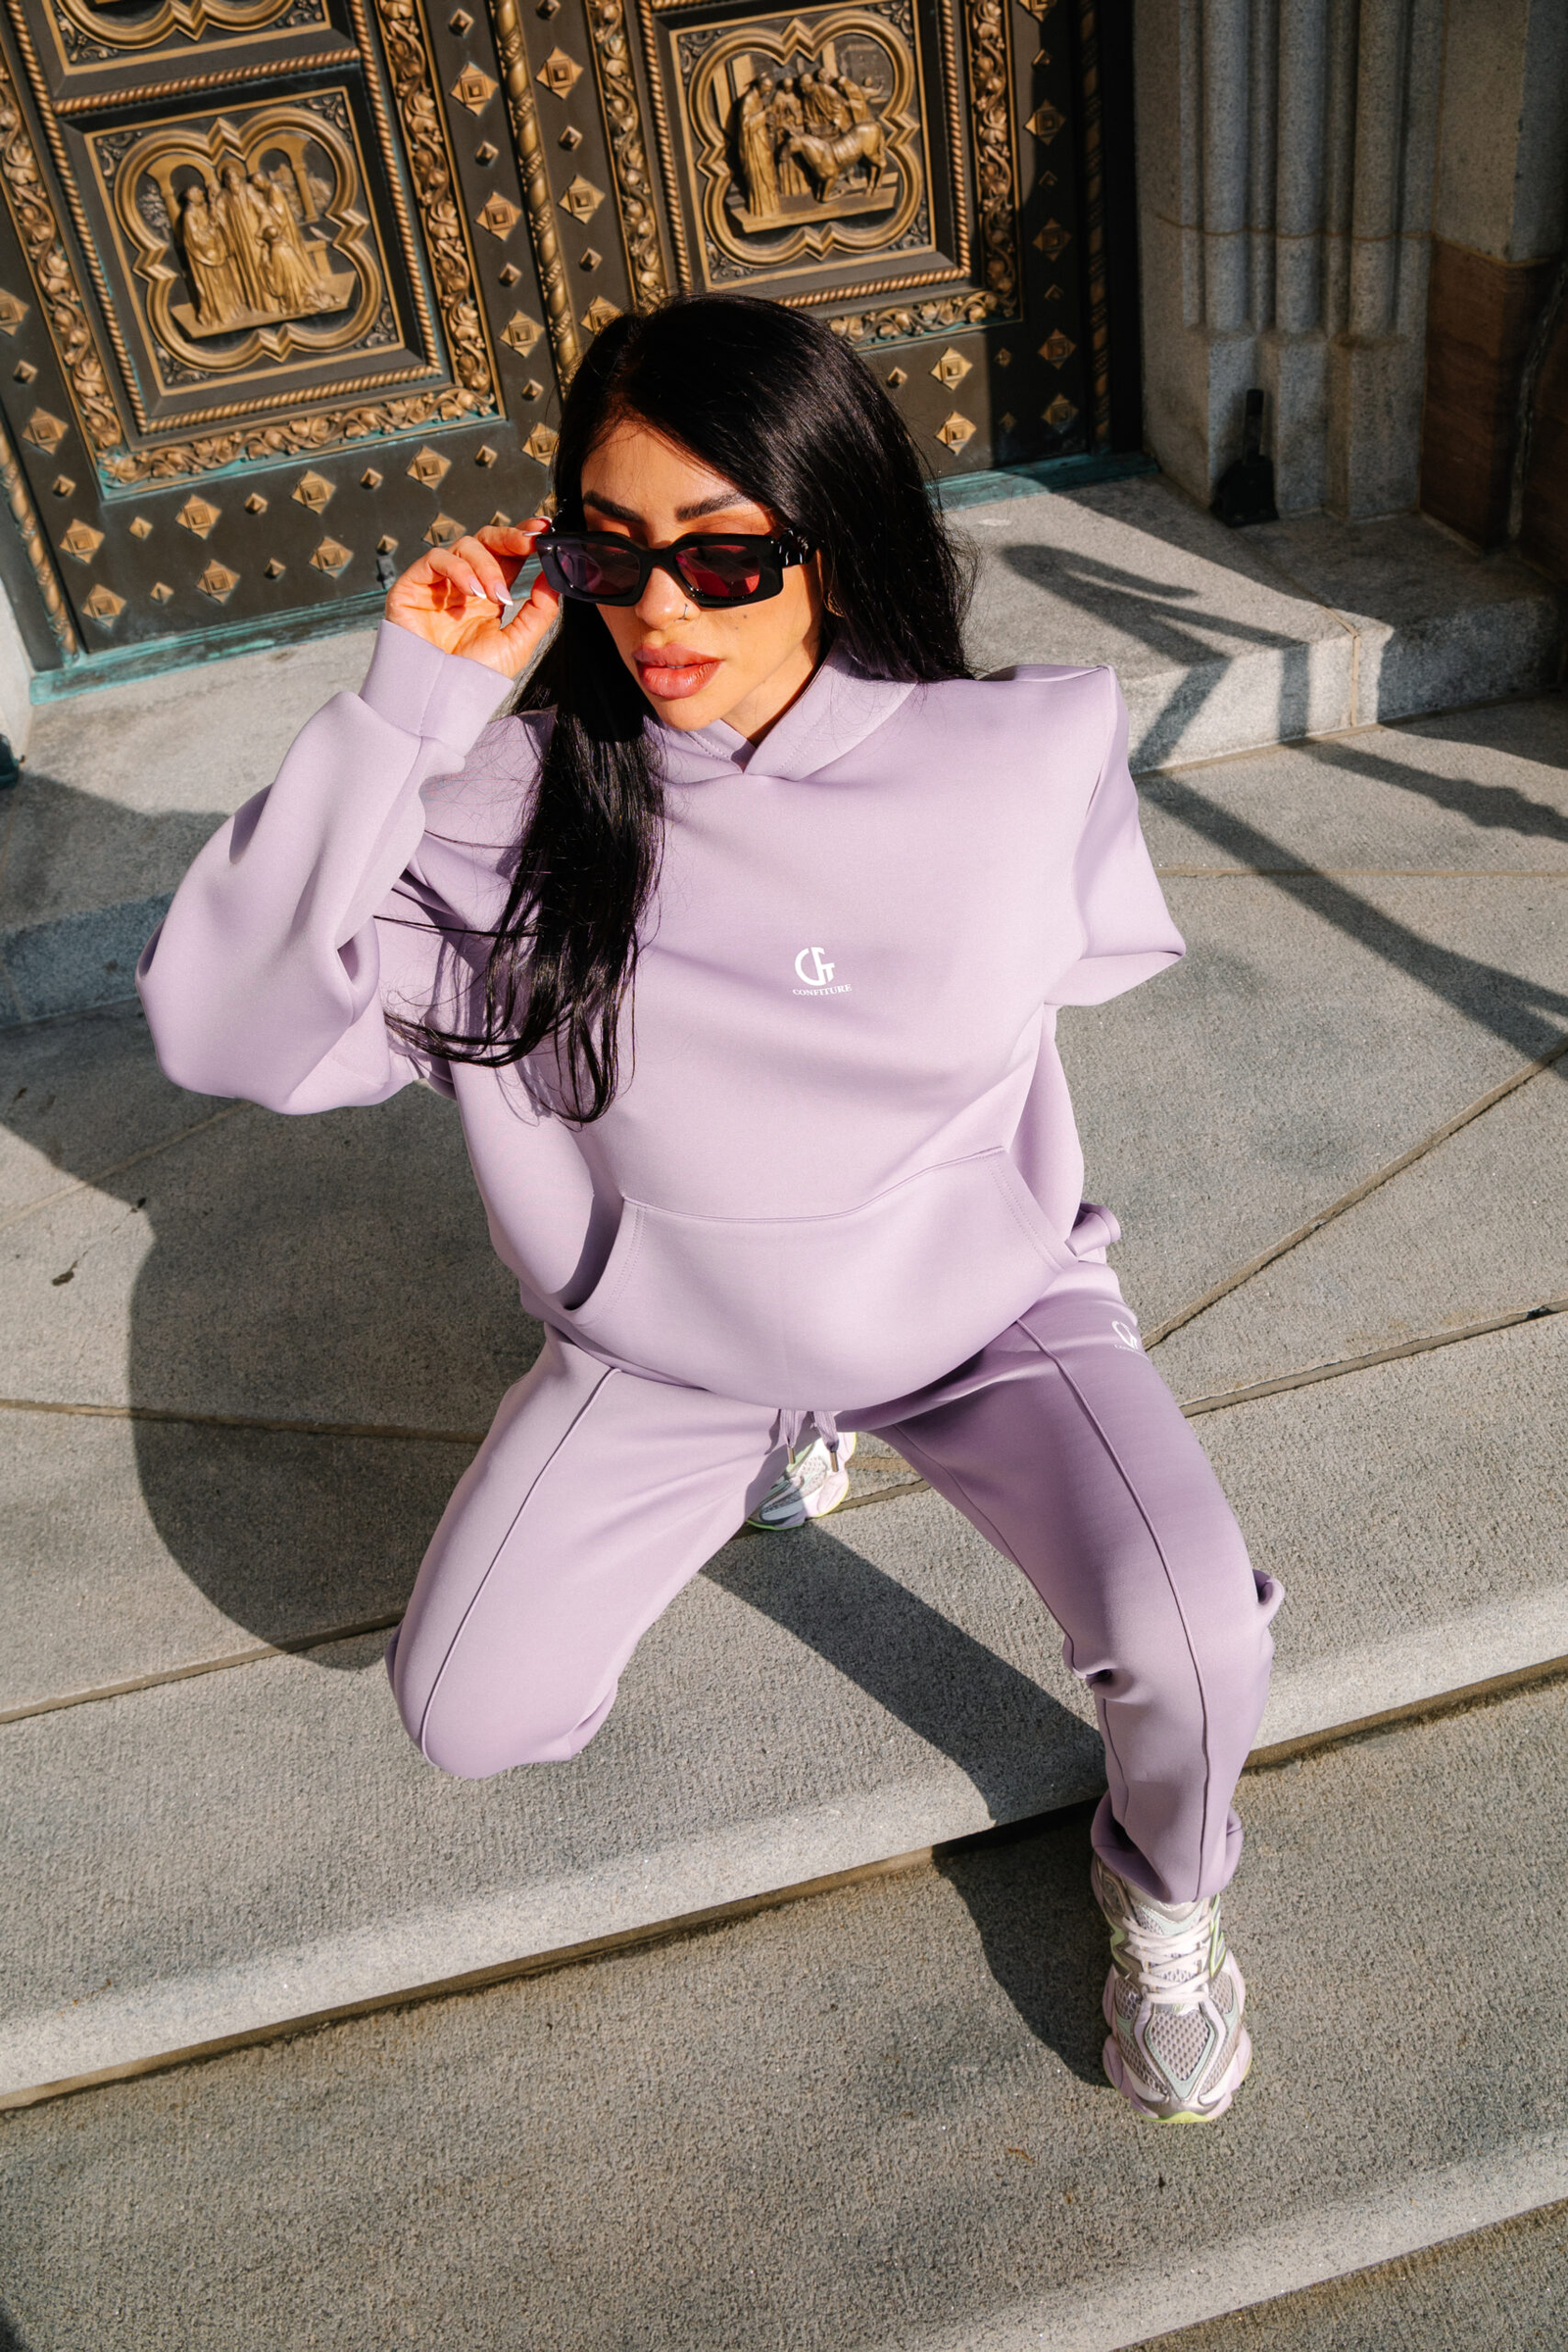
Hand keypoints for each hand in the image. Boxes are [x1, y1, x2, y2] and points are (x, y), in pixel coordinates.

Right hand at [384, 519, 560, 679]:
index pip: (507, 555)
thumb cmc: (473, 676)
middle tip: (530, 543)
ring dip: (487, 565)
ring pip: (465, 546)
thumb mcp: (517, 643)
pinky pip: (437, 558)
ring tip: (496, 596)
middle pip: (486, 540)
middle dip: (510, 537)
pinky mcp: (414, 584)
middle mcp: (464, 584)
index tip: (543, 529)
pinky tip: (472, 592)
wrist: (440, 697)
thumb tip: (553, 577)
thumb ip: (538, 611)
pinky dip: (459, 570)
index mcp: (489, 595)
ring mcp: (439, 583)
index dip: (523, 537)